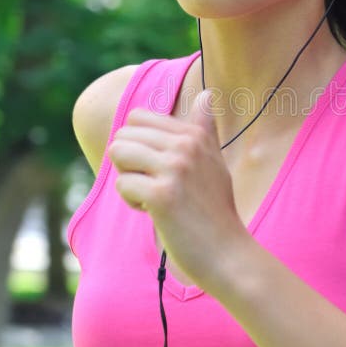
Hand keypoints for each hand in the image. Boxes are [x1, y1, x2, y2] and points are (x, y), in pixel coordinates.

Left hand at [110, 90, 246, 287]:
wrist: (227, 252)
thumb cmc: (215, 210)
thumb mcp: (214, 162)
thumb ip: (204, 128)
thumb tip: (207, 94)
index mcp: (195, 134)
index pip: (139, 117)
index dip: (140, 145)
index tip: (160, 169)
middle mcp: (187, 145)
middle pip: (124, 134)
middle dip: (130, 162)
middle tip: (156, 185)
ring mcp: (175, 168)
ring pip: (118, 153)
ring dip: (129, 179)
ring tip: (154, 196)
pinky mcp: (162, 195)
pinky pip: (122, 184)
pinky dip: (132, 201)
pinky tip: (156, 212)